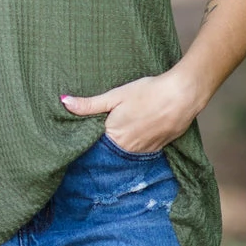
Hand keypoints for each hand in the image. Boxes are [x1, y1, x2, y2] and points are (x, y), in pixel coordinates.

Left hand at [60, 69, 200, 152]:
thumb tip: (63, 102)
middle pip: (110, 151)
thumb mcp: (115, 95)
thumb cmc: (147, 92)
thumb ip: (89, 104)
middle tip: (100, 135)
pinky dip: (137, 145)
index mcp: (113, 136)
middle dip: (104, 146)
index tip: (81, 138)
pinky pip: (141, 151)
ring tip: (120, 133)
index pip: (94, 146)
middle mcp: (127, 148)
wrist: (181, 96)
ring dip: (121, 146)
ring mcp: (144, 150)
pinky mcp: (158, 148)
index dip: (88, 142)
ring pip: (126, 152)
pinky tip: (138, 133)